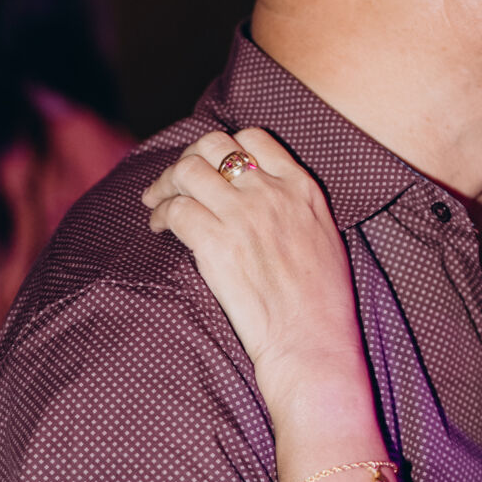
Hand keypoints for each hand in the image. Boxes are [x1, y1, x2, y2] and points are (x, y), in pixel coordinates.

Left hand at [142, 130, 368, 406]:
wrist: (311, 343)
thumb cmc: (321, 303)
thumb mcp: (324, 236)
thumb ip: (295, 207)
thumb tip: (263, 197)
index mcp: (301, 188)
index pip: (253, 138)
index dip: (223, 147)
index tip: (209, 167)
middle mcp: (270, 192)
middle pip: (212, 145)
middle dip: (187, 159)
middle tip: (173, 182)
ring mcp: (242, 215)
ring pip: (187, 171)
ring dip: (166, 184)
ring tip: (157, 204)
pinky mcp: (216, 243)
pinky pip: (176, 210)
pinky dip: (161, 215)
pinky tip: (159, 228)